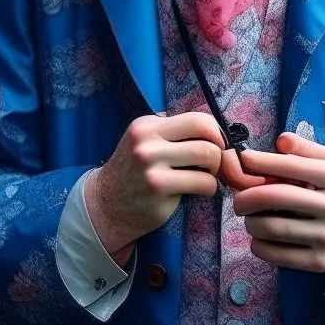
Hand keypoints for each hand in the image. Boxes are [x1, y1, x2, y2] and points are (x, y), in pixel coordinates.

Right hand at [84, 112, 224, 265]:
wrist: (105, 204)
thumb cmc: (133, 171)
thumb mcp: (144, 141)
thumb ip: (171, 131)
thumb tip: (213, 128)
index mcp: (146, 126)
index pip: (197, 119)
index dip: (215, 131)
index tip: (216, 144)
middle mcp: (147, 144)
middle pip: (206, 139)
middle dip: (218, 152)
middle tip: (212, 164)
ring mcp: (152, 168)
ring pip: (208, 158)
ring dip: (215, 170)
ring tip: (206, 176)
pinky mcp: (160, 192)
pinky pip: (203, 184)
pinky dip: (209, 188)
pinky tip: (200, 191)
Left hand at [231, 132, 324, 273]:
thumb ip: (306, 149)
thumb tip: (280, 141)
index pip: (291, 166)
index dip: (261, 161)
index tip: (244, 160)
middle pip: (275, 197)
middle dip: (246, 196)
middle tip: (238, 199)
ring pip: (269, 227)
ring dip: (250, 222)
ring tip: (251, 218)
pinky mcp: (319, 262)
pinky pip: (273, 254)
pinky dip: (258, 245)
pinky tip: (261, 238)